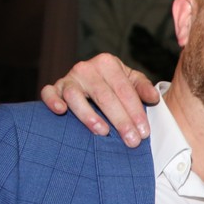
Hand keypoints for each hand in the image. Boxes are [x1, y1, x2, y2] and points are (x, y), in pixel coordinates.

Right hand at [40, 54, 159, 147]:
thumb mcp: (131, 81)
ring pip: (76, 96)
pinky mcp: (55, 88)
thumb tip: (154, 98)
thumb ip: (142, 88)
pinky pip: (49, 93)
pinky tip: (61, 111)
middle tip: (131, 141)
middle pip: (104, 96)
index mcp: (108, 63)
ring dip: (89, 115)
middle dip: (120, 120)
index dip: (135, 112)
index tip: (144, 132)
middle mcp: (87, 68)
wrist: (90, 81)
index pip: (124, 90)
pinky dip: (52, 100)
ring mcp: (69, 78)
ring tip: (103, 132)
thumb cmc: (114, 84)